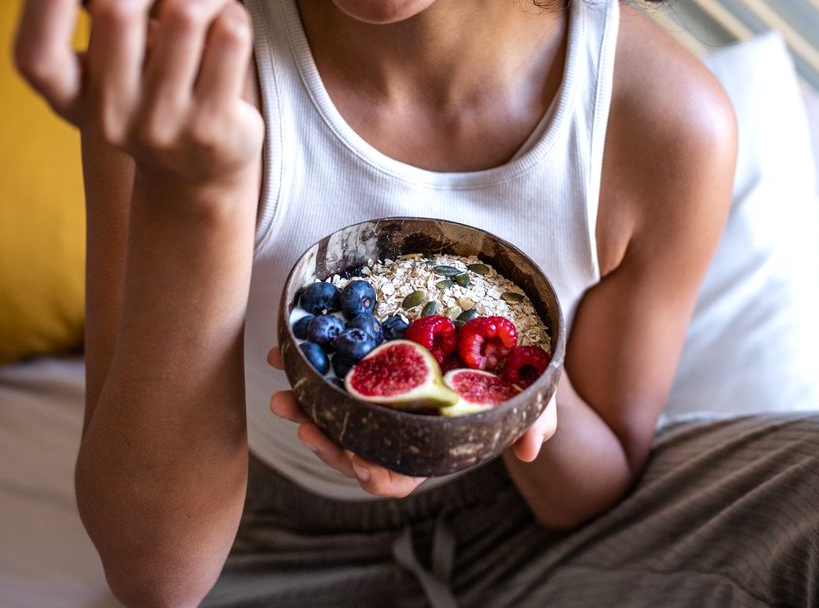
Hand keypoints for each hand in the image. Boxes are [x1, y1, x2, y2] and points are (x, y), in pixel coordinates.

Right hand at [13, 0, 262, 187]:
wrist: (198, 169)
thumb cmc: (153, 86)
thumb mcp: (110, 56)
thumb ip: (95, 0)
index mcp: (69, 94)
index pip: (36, 53)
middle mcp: (110, 116)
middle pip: (117, 8)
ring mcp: (163, 125)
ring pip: (185, 12)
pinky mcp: (215, 126)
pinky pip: (230, 36)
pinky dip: (234, 13)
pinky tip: (230, 25)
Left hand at [266, 346, 558, 494]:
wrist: (500, 341)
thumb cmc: (513, 381)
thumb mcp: (533, 398)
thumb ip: (535, 421)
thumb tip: (532, 449)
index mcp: (427, 444)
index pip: (397, 477)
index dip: (376, 473)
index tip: (360, 459)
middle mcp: (396, 428)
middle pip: (351, 451)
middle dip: (322, 440)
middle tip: (301, 421)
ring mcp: (376, 401)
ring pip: (330, 420)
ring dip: (301, 410)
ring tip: (283, 395)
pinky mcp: (362, 369)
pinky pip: (324, 379)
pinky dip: (301, 370)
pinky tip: (283, 352)